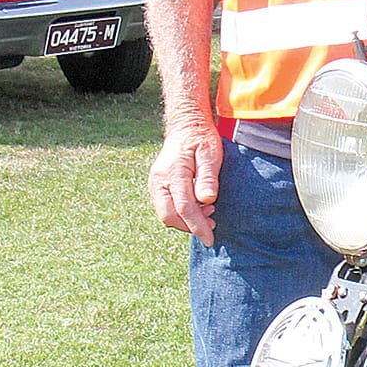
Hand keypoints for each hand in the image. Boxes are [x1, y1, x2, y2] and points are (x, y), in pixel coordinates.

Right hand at [149, 123, 221, 244]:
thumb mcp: (211, 154)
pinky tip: (198, 208)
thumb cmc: (201, 139)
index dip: (197, 226)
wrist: (186, 127)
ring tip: (208, 214)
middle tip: (211, 227)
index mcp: (173, 172)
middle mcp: (158, 180)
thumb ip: (208, 177)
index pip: (183, 208)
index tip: (210, 238)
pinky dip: (180, 214)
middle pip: (169, 216)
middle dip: (190, 227)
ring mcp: (155, 183)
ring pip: (165, 215)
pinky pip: (165, 208)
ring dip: (185, 222)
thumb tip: (207, 200)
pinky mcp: (157, 186)